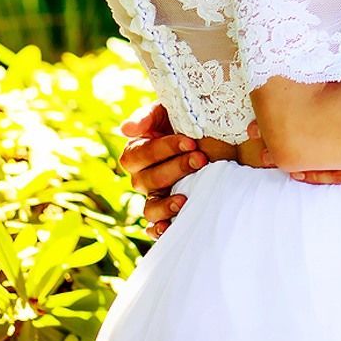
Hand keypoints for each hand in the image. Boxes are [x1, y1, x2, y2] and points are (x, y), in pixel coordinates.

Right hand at [118, 102, 205, 235]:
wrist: (214, 136)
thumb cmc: (187, 120)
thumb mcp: (169, 111)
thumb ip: (148, 117)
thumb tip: (127, 129)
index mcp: (138, 152)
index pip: (140, 154)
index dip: (164, 149)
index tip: (191, 142)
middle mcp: (142, 177)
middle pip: (147, 179)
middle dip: (175, 169)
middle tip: (201, 159)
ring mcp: (154, 196)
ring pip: (149, 207)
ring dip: (165, 204)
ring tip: (184, 199)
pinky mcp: (167, 211)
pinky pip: (155, 226)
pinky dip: (159, 229)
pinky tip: (169, 228)